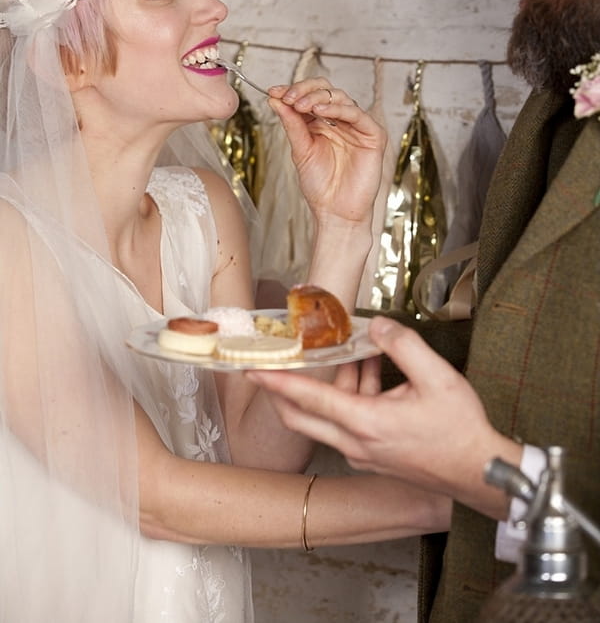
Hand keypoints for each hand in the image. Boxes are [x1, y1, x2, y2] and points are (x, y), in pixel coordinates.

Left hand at [249, 317, 521, 514]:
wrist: (480, 473)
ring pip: (326, 420)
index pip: (309, 399)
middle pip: (301, 418)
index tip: (253, 369)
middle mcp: (356, 444)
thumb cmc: (460, 429)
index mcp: (366, 424)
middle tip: (265, 367)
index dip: (278, 381)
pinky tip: (372, 370)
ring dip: (328, 386)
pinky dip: (350, 397)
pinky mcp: (373, 457)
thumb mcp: (436, 377)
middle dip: (280, 391)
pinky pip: (347, 424)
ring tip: (345, 352)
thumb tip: (376, 326)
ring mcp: (363, 454)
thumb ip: (402, 345)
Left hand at [267, 78, 385, 225]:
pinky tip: (320, 112)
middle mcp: (341, 121)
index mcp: (323, 123)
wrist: (336, 212)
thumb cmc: (320, 186)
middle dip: (304, 90)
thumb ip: (291, 124)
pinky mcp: (373, 135)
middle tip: (288, 97)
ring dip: (318, 98)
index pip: (310, 96)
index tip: (274, 92)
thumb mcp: (300, 150)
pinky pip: (357, 115)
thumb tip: (275, 99)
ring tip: (300, 105)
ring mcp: (357, 127)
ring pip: (341, 98)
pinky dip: (338, 109)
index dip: (293, 90)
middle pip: (326, 91)